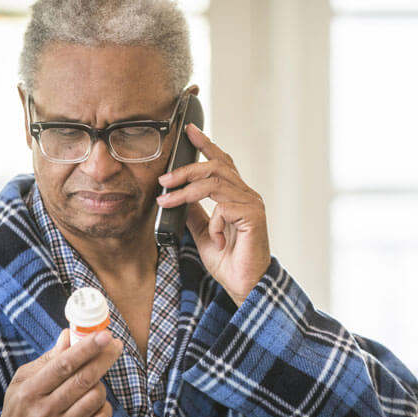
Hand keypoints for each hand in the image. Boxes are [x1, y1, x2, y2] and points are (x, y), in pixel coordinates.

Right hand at [0, 329, 122, 416]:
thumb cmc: (20, 410)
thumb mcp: (22, 383)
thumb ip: (47, 359)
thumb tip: (69, 335)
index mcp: (30, 392)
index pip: (64, 364)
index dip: (87, 347)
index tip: (104, 334)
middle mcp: (45, 411)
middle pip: (84, 378)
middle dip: (104, 357)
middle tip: (115, 345)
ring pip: (96, 396)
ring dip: (100, 385)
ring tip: (92, 384)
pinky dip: (104, 406)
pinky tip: (94, 404)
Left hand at [157, 123, 270, 305]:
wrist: (244, 285)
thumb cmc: (229, 260)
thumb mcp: (202, 232)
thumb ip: (194, 212)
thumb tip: (177, 196)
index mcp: (236, 195)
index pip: (222, 162)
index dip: (206, 144)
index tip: (190, 130)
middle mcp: (247, 195)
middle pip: (215, 167)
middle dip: (185, 169)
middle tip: (163, 180)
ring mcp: (252, 204)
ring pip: (216, 182)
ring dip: (187, 191)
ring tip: (169, 201)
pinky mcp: (253, 217)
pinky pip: (223, 208)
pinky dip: (213, 223)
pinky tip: (215, 239)